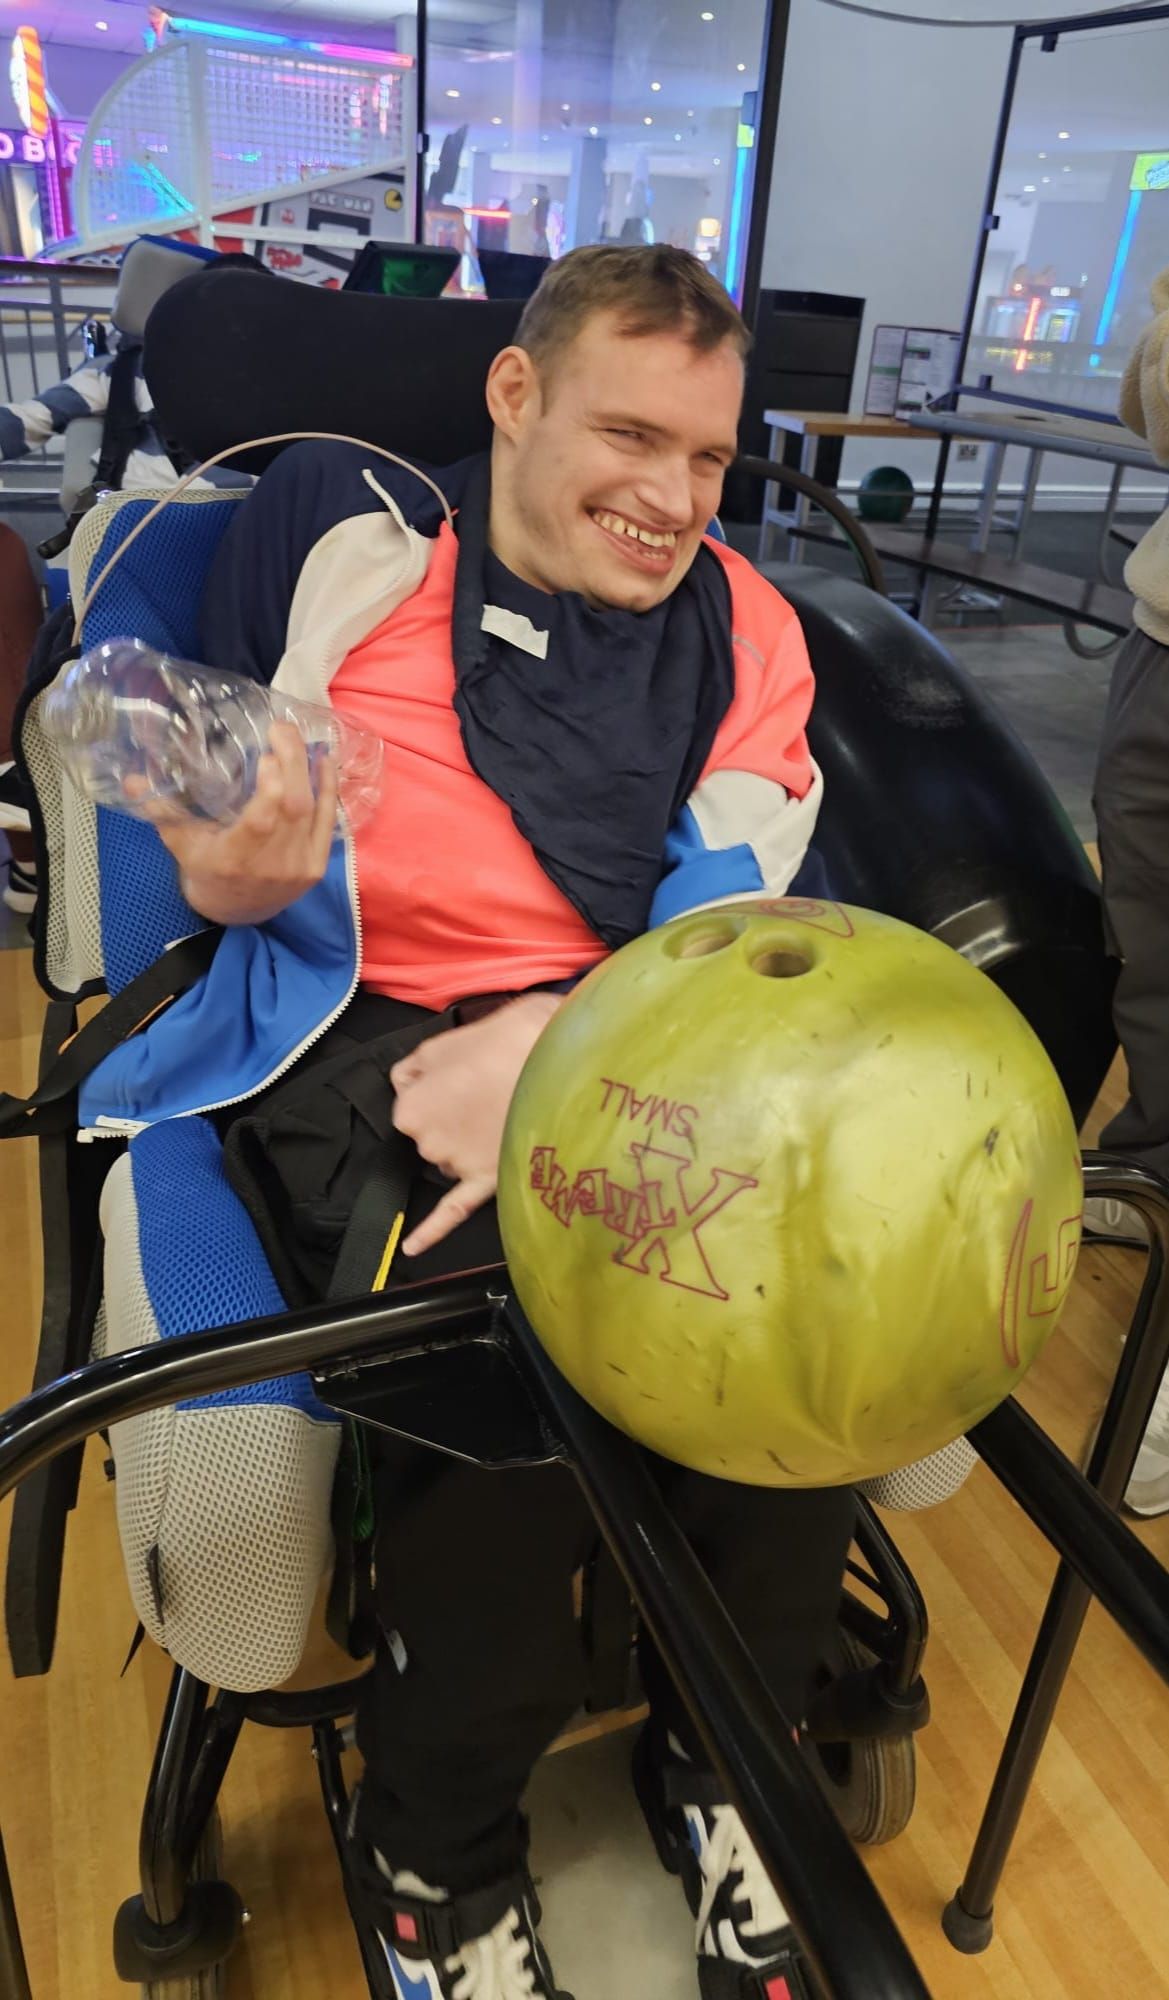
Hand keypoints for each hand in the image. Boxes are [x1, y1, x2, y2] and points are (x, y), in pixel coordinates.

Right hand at [131, 722, 337, 925]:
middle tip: (280, 729)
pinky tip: (324, 761)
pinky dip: (329, 789)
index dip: (271, 787)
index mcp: (234, 859)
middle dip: (292, 763)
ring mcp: (298, 866)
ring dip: (308, 769)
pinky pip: (328, 822)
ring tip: (297, 737)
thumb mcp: (179, 844)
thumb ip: (160, 810)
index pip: (261, 822)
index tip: (266, 754)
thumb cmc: (205, 871)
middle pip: (292, 808)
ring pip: (312, 811)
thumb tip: (132, 778)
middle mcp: (271, 864)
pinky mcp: (316, 866)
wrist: (237, 913)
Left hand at [390, 991, 562, 1257]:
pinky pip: (454, 1211)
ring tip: (501, 1112)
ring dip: (467, 1143)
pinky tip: (412, 1247)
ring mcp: (458, 1165)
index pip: (411, 1100)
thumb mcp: (444, 1040)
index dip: (436, 1086)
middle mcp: (427, 1143)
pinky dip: (431, 1231)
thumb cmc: (503, 1041)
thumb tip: (409, 1083)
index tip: (462, 1073)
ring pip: (453, 1157)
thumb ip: (415, 1068)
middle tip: (487, 1087)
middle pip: (432, 1133)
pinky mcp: (489, 1181)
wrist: (559, 1059)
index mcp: (410, 1107)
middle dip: (452, 1115)